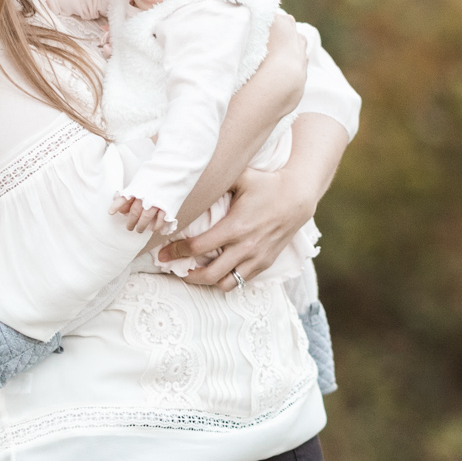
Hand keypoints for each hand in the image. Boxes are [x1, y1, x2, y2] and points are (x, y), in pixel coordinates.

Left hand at [160, 167, 312, 287]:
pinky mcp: (265, 263)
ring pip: (225, 283)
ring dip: (206, 281)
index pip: (198, 247)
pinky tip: (217, 271)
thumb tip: (192, 177)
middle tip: (174, 268)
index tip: (163, 254)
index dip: (177, 252)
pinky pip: (241, 281)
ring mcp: (256, 258)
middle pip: (208, 273)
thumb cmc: (267, 184)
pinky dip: (226, 280)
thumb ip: (218, 178)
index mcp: (235, 227)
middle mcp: (245, 247)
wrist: (298, 198)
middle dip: (186, 274)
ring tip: (194, 273)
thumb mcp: (242, 176)